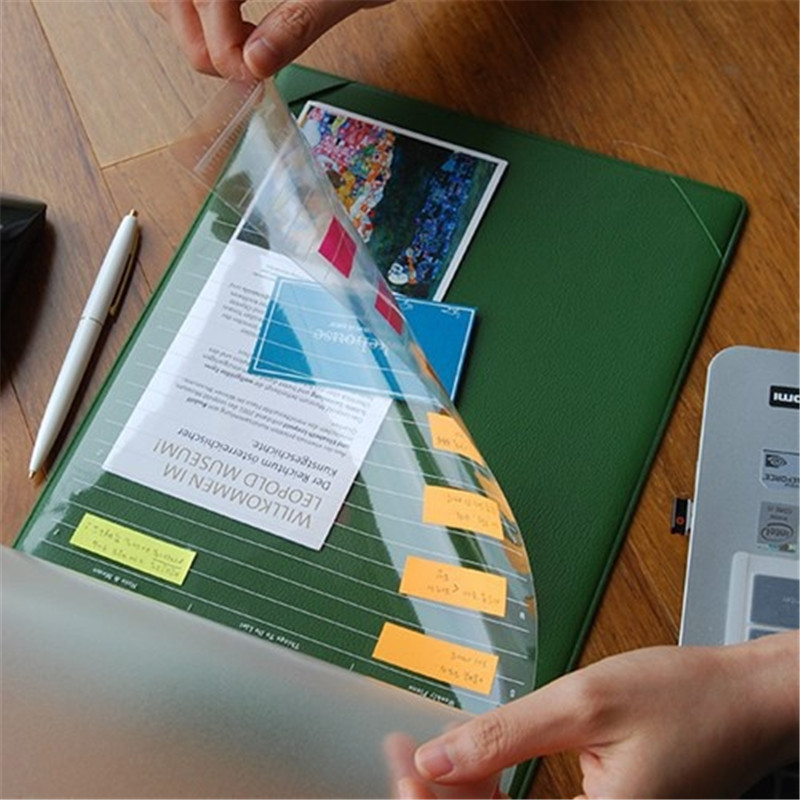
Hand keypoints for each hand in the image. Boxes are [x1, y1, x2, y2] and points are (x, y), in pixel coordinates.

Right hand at [150, 0, 390, 80]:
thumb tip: (256, 63)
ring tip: (247, 44)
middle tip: (253, 68)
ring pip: (171, 1)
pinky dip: (198, 17)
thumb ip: (297, 23)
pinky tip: (236, 28)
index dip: (222, 46)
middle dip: (209, 46)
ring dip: (201, 34)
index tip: (253, 75)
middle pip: (177, 1)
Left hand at [407, 632, 798, 798]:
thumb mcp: (584, 704)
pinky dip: (497, 794)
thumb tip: (435, 760)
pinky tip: (478, 765)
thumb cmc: (686, 697)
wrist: (746, 700)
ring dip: (465, 794)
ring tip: (429, 752)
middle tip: (404, 750)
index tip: (400, 758)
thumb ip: (504, 736)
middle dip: (441, 795)